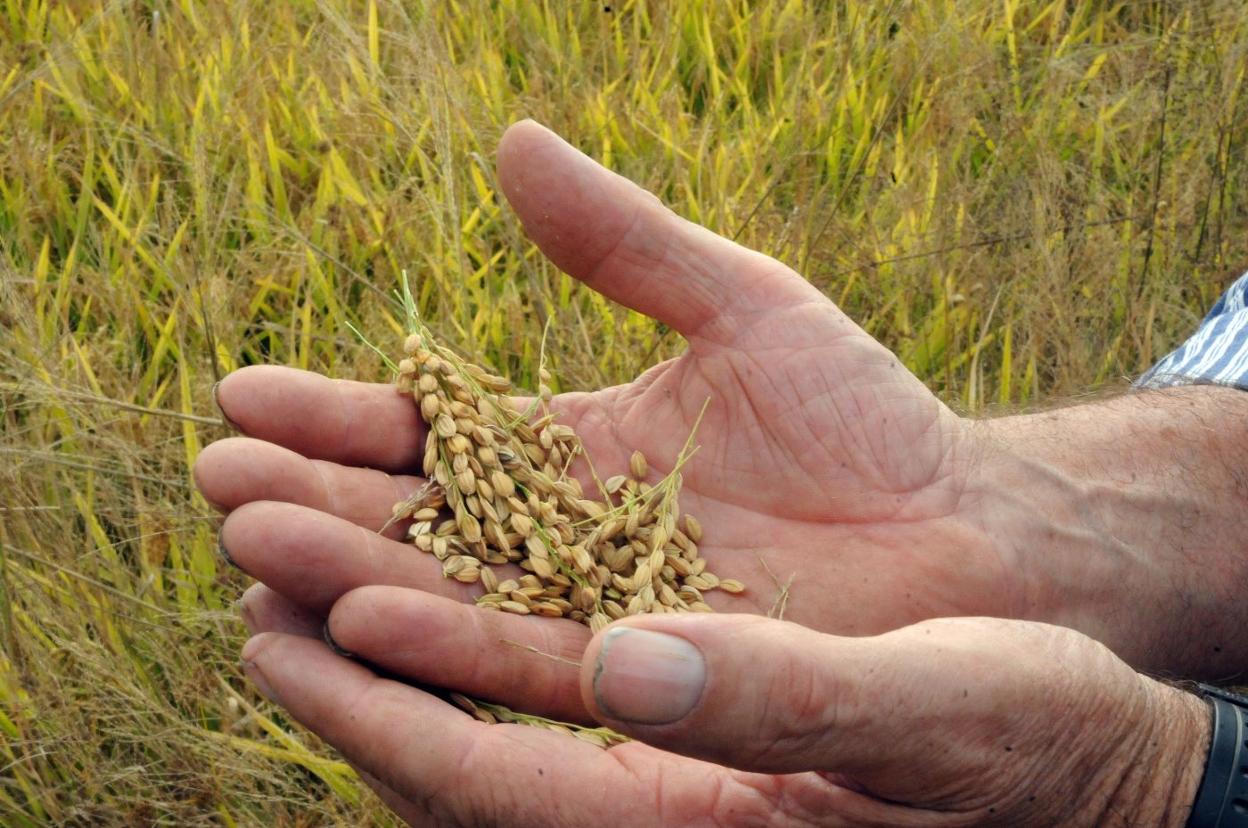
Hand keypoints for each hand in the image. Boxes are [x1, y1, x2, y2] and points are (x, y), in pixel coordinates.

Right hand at [197, 120, 1014, 647]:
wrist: (958, 527)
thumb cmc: (859, 414)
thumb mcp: (739, 301)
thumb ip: (623, 238)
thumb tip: (511, 136)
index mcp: (561, 449)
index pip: (425, 431)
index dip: (338, 413)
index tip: (244, 388)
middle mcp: (555, 539)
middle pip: (411, 521)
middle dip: (314, 498)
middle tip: (219, 477)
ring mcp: (591, 613)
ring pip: (448, 598)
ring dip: (350, 574)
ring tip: (256, 550)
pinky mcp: (638, 680)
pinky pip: (524, 668)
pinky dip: (442, 651)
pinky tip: (365, 630)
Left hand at [240, 589, 1208, 826]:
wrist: (1063, 712)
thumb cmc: (1026, 728)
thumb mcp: (931, 710)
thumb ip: (785, 705)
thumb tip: (627, 665)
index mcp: (694, 821)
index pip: (495, 789)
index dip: (380, 718)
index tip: (279, 636)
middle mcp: (648, 789)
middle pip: (453, 735)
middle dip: (340, 646)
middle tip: (243, 546)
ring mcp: (655, 738)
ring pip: (480, 684)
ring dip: (382, 603)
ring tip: (290, 522)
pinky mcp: (676, 681)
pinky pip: (539, 648)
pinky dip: (465, 594)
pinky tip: (424, 524)